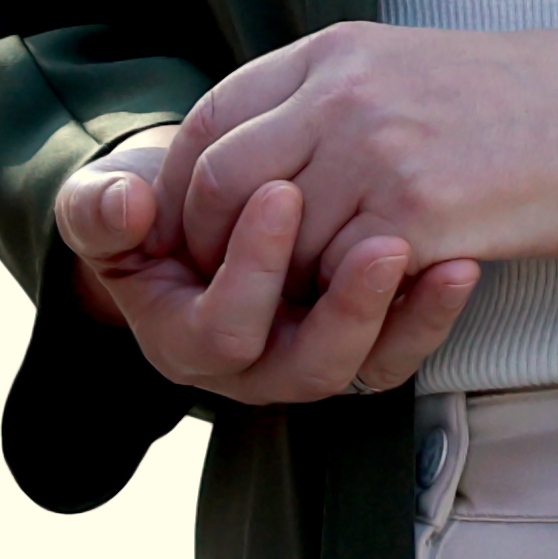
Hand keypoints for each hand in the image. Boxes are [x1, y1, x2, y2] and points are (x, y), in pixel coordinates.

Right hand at [55, 132, 482, 405]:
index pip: (224, 328)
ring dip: (404, 315)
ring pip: (365, 364)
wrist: (183, 213)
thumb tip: (125, 205)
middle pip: (309, 365)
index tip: (277, 192)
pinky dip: (432, 311)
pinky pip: (401, 347)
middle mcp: (253, 366)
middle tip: (378, 241)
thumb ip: (99, 210)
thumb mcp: (100, 206)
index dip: (251, 267)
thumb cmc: (142, 212)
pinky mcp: (355, 340)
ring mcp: (309, 356)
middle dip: (346, 307)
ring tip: (438, 258)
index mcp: (184, 340)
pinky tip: (458, 263)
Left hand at [164, 19, 557, 287]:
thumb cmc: (514, 98)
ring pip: (278, 240)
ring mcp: (376, 153)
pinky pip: (344, 274)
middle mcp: (339, 95)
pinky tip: (364, 304)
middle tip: (225, 285)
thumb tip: (255, 158)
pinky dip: (344, 299)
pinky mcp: (420, 214)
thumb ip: (321, 98)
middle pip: (223, 184)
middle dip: (211, 245)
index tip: (191, 225)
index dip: (184, 182)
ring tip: (302, 300)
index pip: (209, 118)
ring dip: (283, 281)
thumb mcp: (398, 63)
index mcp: (328, 53)